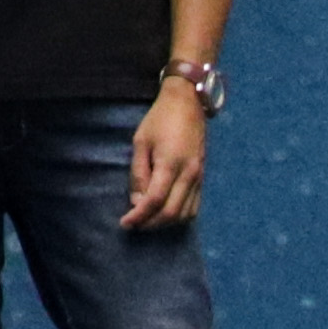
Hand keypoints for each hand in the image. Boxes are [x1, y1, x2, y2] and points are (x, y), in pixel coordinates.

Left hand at [123, 82, 211, 232]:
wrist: (187, 103)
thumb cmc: (160, 119)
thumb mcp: (141, 142)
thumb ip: (138, 173)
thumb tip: (137, 201)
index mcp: (170, 163)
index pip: (154, 200)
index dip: (139, 216)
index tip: (125, 223)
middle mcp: (188, 174)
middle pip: (171, 213)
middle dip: (150, 224)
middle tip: (134, 225)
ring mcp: (198, 177)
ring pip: (185, 214)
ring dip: (165, 223)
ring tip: (148, 220)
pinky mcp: (202, 177)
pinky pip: (194, 207)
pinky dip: (179, 216)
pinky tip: (165, 213)